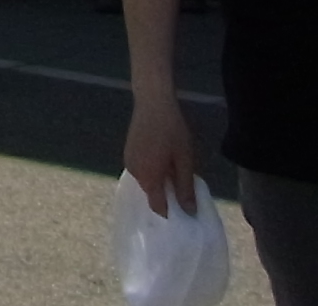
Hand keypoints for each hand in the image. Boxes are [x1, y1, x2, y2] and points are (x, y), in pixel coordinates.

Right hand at [123, 96, 199, 215]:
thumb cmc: (172, 130)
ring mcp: (129, 161)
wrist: (152, 101)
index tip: (185, 215)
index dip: (171, 214)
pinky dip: (152, 172)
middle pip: (151, 195)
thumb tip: (189, 212)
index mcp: (148, 177)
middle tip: (184, 188)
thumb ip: (185, 187)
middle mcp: (134, 172)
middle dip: (167, 196)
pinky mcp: (128, 152)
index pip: (158, 207)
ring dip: (160, 182)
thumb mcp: (185, 160)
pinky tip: (163, 161)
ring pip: (146, 182)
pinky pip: (142, 171)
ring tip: (175, 172)